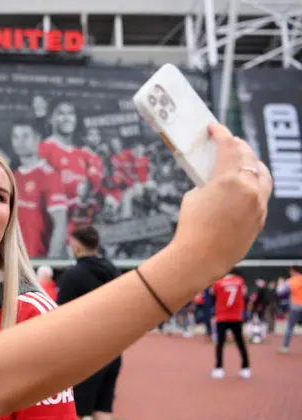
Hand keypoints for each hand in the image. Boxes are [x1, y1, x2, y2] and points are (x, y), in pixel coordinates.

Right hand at [171, 123, 271, 283]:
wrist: (200, 257)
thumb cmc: (191, 227)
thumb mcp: (193, 196)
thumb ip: (208, 183)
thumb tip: (215, 180)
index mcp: (229, 179)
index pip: (228, 146)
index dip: (221, 133)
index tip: (214, 127)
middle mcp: (249, 188)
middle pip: (249, 157)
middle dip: (238, 146)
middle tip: (228, 141)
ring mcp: (258, 204)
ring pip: (263, 175)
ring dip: (253, 164)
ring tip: (244, 161)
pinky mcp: (260, 218)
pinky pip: (262, 194)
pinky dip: (254, 185)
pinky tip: (245, 187)